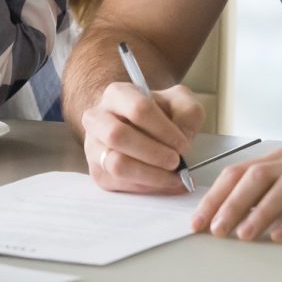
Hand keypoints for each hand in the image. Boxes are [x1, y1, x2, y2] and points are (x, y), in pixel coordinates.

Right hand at [82, 82, 203, 193]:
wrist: (136, 127)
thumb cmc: (158, 114)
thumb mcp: (178, 102)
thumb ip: (187, 111)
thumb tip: (183, 135)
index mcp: (117, 94)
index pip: (138, 109)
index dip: (163, 129)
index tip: (183, 143)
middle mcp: (97, 118)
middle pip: (118, 135)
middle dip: (153, 153)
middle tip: (175, 161)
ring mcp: (93, 147)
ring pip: (116, 164)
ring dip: (150, 174)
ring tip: (173, 176)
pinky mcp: (98, 172)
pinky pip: (120, 184)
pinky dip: (147, 187)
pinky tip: (164, 182)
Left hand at [191, 143, 281, 243]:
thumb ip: (267, 190)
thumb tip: (231, 211)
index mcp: (280, 160)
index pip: (238, 173)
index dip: (215, 196)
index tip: (198, 220)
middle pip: (255, 178)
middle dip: (230, 205)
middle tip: (214, 230)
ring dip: (259, 212)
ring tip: (243, 236)